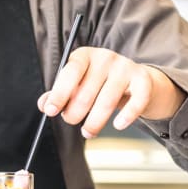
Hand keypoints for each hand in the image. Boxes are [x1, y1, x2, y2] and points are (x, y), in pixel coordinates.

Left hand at [37, 47, 185, 138]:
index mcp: (84, 56)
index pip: (70, 73)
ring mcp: (125, 67)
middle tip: (71, 121)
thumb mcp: (77, 84)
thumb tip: (44, 104)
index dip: (59, 94)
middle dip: (74, 113)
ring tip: (88, 132)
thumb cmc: (100, 83)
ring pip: (107, 102)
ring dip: (94, 122)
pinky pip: (136, 101)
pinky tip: (118, 125)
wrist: (135, 80)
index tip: (51, 111)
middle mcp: (105, 58)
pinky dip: (127, 116)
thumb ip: (59, 93)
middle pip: (86, 92)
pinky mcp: (143, 80)